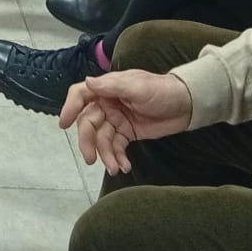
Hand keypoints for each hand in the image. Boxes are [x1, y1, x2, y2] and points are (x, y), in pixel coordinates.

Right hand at [59, 69, 193, 173]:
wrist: (187, 104)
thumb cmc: (162, 90)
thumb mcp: (139, 86)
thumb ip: (113, 86)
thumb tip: (88, 82)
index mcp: (107, 88)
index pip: (81, 95)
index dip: (70, 107)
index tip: (63, 124)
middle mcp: (108, 104)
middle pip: (89, 123)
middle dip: (88, 142)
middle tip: (91, 159)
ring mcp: (117, 120)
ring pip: (102, 139)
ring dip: (105, 155)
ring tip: (115, 168)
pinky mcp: (128, 133)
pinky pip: (116, 147)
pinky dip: (117, 157)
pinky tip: (124, 166)